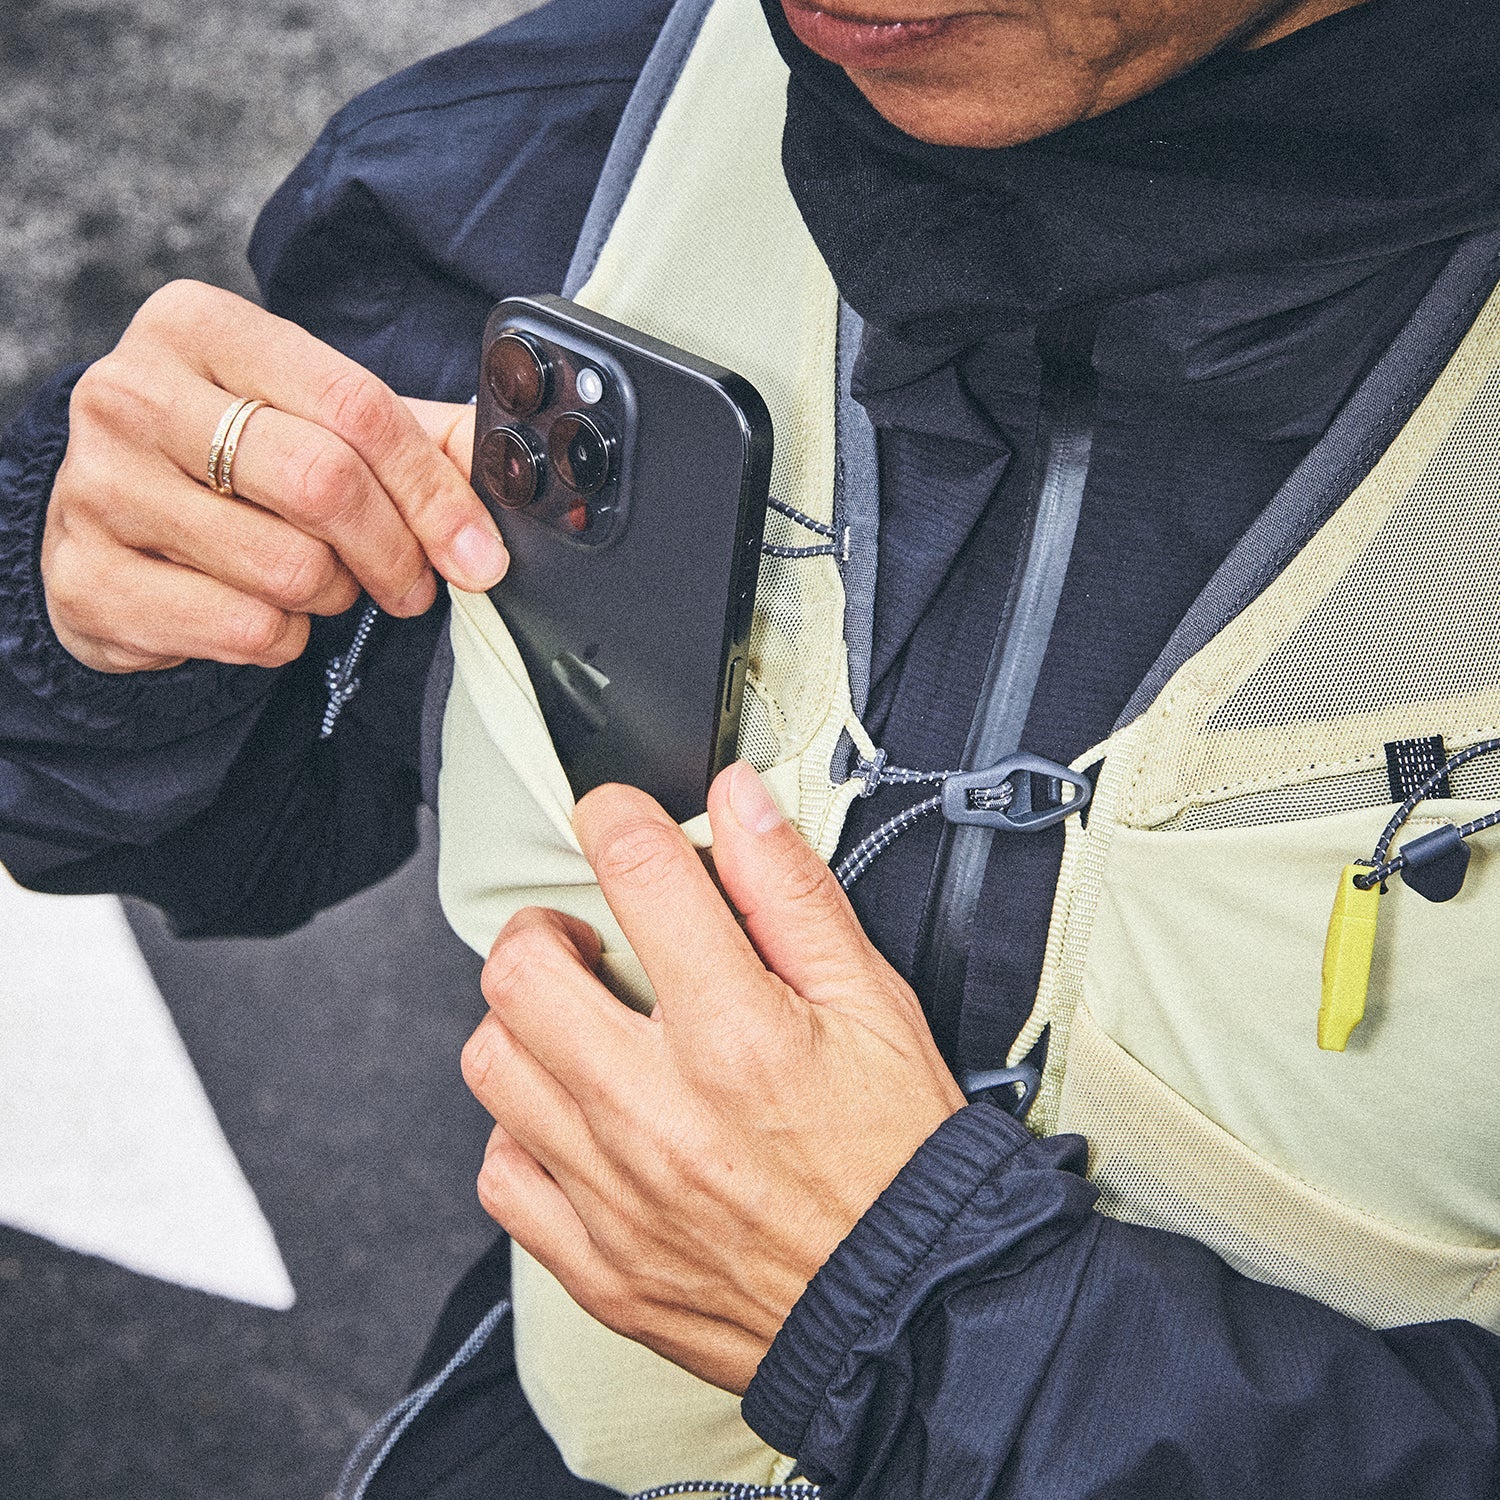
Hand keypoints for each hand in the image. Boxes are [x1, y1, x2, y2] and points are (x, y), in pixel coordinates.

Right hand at [42, 279, 492, 672]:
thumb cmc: (228, 465)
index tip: (477, 552)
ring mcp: (99, 486)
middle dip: (395, 553)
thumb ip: (414, 433)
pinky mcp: (88, 578)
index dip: (434, 492)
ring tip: (316, 582)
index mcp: (199, 326)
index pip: (355, 406)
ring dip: (332, 595)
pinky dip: (282, 638)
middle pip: (324, 483)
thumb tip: (509, 462)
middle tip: (411, 583)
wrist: (110, 527)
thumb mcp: (314, 421)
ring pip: (287, 566)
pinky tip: (262, 610)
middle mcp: (133, 392)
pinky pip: (244, 628)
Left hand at [461, 762, 966, 1393]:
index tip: (616, 817)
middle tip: (586, 942)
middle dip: (545, 929)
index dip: (615, 815)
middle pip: (522, 970)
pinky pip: (502, 1175)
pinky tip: (574, 1122)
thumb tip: (738, 804)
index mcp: (736, 1031)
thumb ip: (793, 896)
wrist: (914, 1316)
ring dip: (527, 1028)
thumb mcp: (874, 1005)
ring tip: (579, 1030)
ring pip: (495, 1064)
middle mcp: (660, 1109)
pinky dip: (523, 1135)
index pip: (637, 872)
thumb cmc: (901, 1160)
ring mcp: (618, 1194)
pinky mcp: (599, 1265)